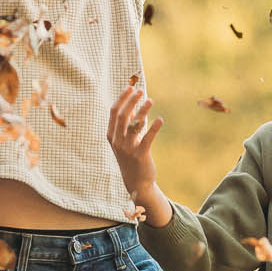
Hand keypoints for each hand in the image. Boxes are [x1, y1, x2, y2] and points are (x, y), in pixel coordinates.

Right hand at [106, 83, 169, 224]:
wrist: (136, 182)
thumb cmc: (130, 157)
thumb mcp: (124, 140)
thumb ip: (126, 123)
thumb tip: (131, 104)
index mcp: (111, 135)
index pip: (114, 112)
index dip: (122, 98)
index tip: (131, 88)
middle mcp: (117, 141)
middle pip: (122, 116)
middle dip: (131, 101)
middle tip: (141, 91)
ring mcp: (127, 148)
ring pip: (134, 125)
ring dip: (142, 111)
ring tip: (150, 100)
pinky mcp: (140, 155)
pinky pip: (147, 139)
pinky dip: (154, 128)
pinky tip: (160, 120)